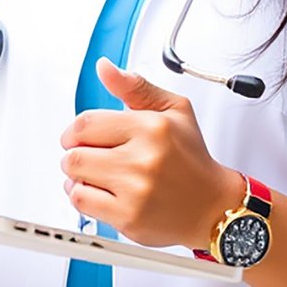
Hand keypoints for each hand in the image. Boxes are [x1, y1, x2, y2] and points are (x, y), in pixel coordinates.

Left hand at [58, 58, 241, 249]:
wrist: (212, 205)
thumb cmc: (192, 157)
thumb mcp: (173, 110)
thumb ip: (135, 87)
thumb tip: (104, 68)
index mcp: (152, 127)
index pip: (86, 124)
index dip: (74, 131)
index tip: (78, 137)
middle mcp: (143, 159)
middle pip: (76, 154)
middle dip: (75, 154)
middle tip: (89, 155)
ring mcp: (135, 191)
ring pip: (75, 178)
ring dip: (76, 176)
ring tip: (95, 174)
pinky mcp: (129, 218)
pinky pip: (82, 203)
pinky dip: (81, 196)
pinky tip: (98, 191)